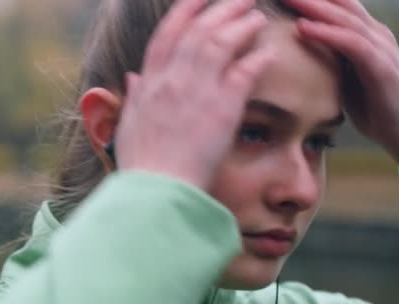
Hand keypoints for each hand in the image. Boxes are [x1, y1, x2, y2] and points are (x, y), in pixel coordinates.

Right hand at [115, 0, 271, 189]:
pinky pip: (245, 72)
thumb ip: (134, 98)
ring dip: (242, 25)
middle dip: (222, 8)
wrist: (158, 190)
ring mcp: (198, 91)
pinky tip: (269, 52)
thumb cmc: (142, 165)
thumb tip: (132, 77)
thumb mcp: (129, 126)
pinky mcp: (223, 109)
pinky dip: (258, 58)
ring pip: (222, 42)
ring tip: (257, 16)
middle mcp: (173, 79)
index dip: (186, 11)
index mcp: (151, 83)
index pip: (168, 34)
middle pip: (200, 30)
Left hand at [284, 0, 398, 173]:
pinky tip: (303, 28)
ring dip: (312, 5)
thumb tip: (294, 52)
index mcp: (363, 33)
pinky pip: (351, 43)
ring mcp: (379, 47)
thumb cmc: (371, 103)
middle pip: (338, 2)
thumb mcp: (343, 74)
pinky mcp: (380, 66)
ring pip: (343, 18)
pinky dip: (327, 33)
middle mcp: (373, 33)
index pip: (336, 4)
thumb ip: (328, 57)